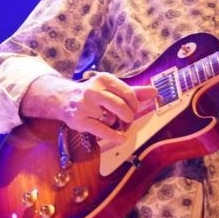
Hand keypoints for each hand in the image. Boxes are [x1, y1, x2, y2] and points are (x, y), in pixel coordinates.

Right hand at [23, 72, 156, 145]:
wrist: (64, 99)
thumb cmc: (93, 94)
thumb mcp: (111, 89)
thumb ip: (133, 91)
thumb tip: (154, 91)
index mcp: (104, 79)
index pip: (128, 93)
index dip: (134, 105)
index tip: (133, 109)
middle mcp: (93, 90)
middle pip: (121, 106)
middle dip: (128, 116)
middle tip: (127, 119)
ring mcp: (85, 105)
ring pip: (111, 118)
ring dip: (115, 123)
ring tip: (111, 121)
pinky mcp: (79, 120)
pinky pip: (101, 130)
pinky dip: (113, 136)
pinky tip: (120, 138)